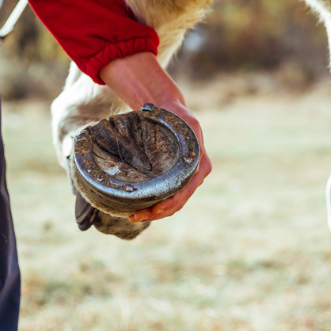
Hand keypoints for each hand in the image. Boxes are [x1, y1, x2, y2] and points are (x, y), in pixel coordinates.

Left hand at [98, 52, 211, 222]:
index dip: (170, 203)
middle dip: (158, 213)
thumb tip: (130, 122)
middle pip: (179, 201)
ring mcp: (191, 178)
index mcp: (199, 161)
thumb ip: (161, 123)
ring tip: (135, 216)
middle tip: (135, 216)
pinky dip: (158, 207)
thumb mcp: (171, 117)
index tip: (153, 209)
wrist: (176, 113)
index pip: (186, 189)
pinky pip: (172, 199)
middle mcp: (198, 173)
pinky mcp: (181, 181)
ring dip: (156, 213)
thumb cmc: (172, 115)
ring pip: (175, 204)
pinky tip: (142, 210)